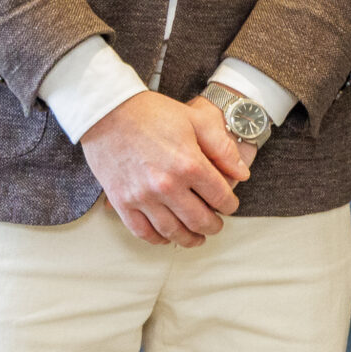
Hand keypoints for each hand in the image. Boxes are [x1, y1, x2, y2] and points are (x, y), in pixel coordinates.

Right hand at [78, 92, 248, 245]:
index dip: (230, 205)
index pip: (220, 198)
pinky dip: (158, 239)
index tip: (229, 205)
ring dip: (189, 239)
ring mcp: (142, 196)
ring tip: (197, 238)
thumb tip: (242, 174)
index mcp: (190, 165)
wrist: (107, 111)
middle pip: (199, 220)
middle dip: (213, 226)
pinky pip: (142, 231)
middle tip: (216, 225)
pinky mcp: (122, 201)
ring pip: (173, 231)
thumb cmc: (153, 113)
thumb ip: (222, 148)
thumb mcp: (196, 120)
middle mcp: (167, 185)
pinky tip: (167, 236)